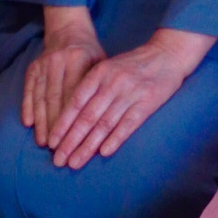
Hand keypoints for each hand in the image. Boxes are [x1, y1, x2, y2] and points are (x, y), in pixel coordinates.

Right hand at [22, 6, 106, 146]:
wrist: (68, 30)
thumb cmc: (90, 54)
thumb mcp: (101, 64)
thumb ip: (99, 87)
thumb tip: (102, 121)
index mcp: (79, 60)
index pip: (75, 95)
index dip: (73, 119)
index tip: (75, 139)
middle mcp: (58, 62)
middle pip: (55, 99)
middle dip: (56, 126)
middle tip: (58, 148)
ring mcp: (43, 64)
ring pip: (41, 97)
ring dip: (41, 122)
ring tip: (43, 142)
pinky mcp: (32, 67)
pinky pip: (28, 90)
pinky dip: (28, 107)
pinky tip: (28, 124)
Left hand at [48, 28, 214, 168]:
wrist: (166, 55)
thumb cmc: (133, 65)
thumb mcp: (108, 68)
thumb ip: (91, 86)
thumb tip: (68, 115)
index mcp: (99, 72)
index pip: (75, 102)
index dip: (62, 124)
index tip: (51, 142)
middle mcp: (112, 83)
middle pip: (87, 117)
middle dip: (70, 141)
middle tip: (58, 159)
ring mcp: (130, 93)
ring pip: (104, 124)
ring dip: (88, 146)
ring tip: (75, 162)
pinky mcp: (147, 102)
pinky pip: (128, 124)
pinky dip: (115, 139)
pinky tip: (103, 153)